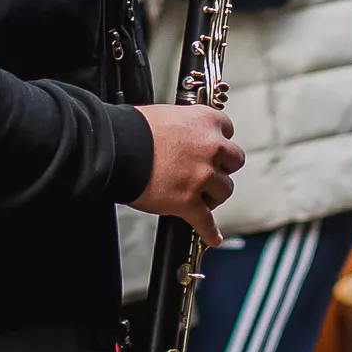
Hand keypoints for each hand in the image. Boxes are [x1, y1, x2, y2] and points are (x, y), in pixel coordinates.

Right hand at [131, 104, 241, 245]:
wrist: (117, 148)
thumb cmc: (134, 129)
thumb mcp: (167, 115)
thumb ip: (185, 126)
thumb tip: (184, 137)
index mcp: (205, 121)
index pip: (227, 129)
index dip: (217, 140)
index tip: (210, 147)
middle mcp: (210, 147)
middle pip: (234, 161)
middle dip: (221, 166)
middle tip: (208, 171)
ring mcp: (202, 176)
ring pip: (224, 190)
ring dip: (213, 193)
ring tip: (199, 196)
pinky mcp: (189, 202)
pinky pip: (206, 222)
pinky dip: (209, 231)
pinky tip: (212, 236)